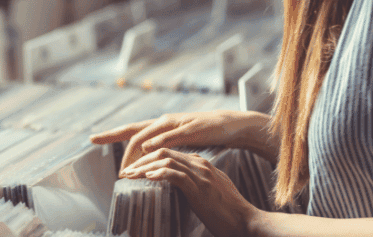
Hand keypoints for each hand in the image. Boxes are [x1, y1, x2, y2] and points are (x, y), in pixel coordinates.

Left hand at [90, 110, 253, 171]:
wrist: (229, 124)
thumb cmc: (201, 132)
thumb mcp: (177, 140)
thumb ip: (161, 145)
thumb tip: (143, 154)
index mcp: (158, 124)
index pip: (130, 130)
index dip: (110, 134)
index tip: (92, 139)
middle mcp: (162, 121)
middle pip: (133, 132)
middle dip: (118, 145)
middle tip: (113, 166)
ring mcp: (175, 124)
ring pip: (149, 135)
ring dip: (135, 150)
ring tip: (128, 166)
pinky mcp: (189, 129)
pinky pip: (171, 136)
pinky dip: (159, 141)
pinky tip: (148, 148)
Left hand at [122, 148, 258, 236]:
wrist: (247, 221)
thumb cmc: (227, 211)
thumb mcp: (208, 191)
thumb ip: (194, 183)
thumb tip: (176, 185)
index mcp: (200, 164)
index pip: (168, 153)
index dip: (147, 159)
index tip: (133, 169)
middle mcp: (199, 164)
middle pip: (162, 152)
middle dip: (140, 160)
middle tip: (125, 172)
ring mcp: (200, 174)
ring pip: (165, 160)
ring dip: (143, 167)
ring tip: (129, 175)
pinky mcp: (200, 187)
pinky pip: (174, 174)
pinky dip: (158, 174)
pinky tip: (147, 178)